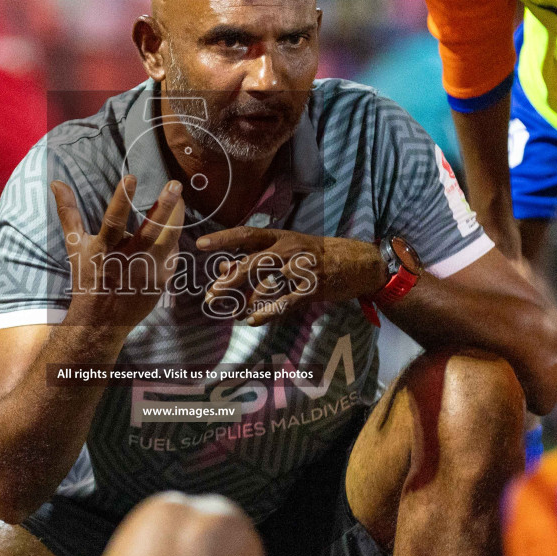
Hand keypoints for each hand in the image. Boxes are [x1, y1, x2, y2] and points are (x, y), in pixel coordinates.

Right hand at [54, 175, 185, 331]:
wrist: (100, 322)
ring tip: (181, 198)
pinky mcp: (161, 282)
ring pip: (169, 241)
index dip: (122, 199)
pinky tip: (172, 227)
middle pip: (151, 232)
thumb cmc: (86, 277)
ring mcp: (147, 273)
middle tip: (175, 185)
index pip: (113, 221)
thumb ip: (69, 212)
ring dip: (176, 218)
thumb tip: (57, 182)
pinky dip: (173, 240)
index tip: (131, 177)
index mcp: (104, 250)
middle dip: (165, 207)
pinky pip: (173, 255)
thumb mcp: (75, 245)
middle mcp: (127, 262)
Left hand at [196, 228, 387, 325]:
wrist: (356, 262)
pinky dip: (267, 313)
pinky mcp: (312, 288)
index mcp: (279, 236)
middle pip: (253, 263)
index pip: (246, 234)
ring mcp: (301, 269)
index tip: (200, 244)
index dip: (223, 239)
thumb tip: (224, 269)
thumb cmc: (315, 255)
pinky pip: (285, 302)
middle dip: (231, 280)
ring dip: (246, 302)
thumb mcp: (287, 249)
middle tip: (212, 294)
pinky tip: (253, 321)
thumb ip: (256, 257)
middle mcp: (289, 249)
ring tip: (231, 313)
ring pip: (267, 286)